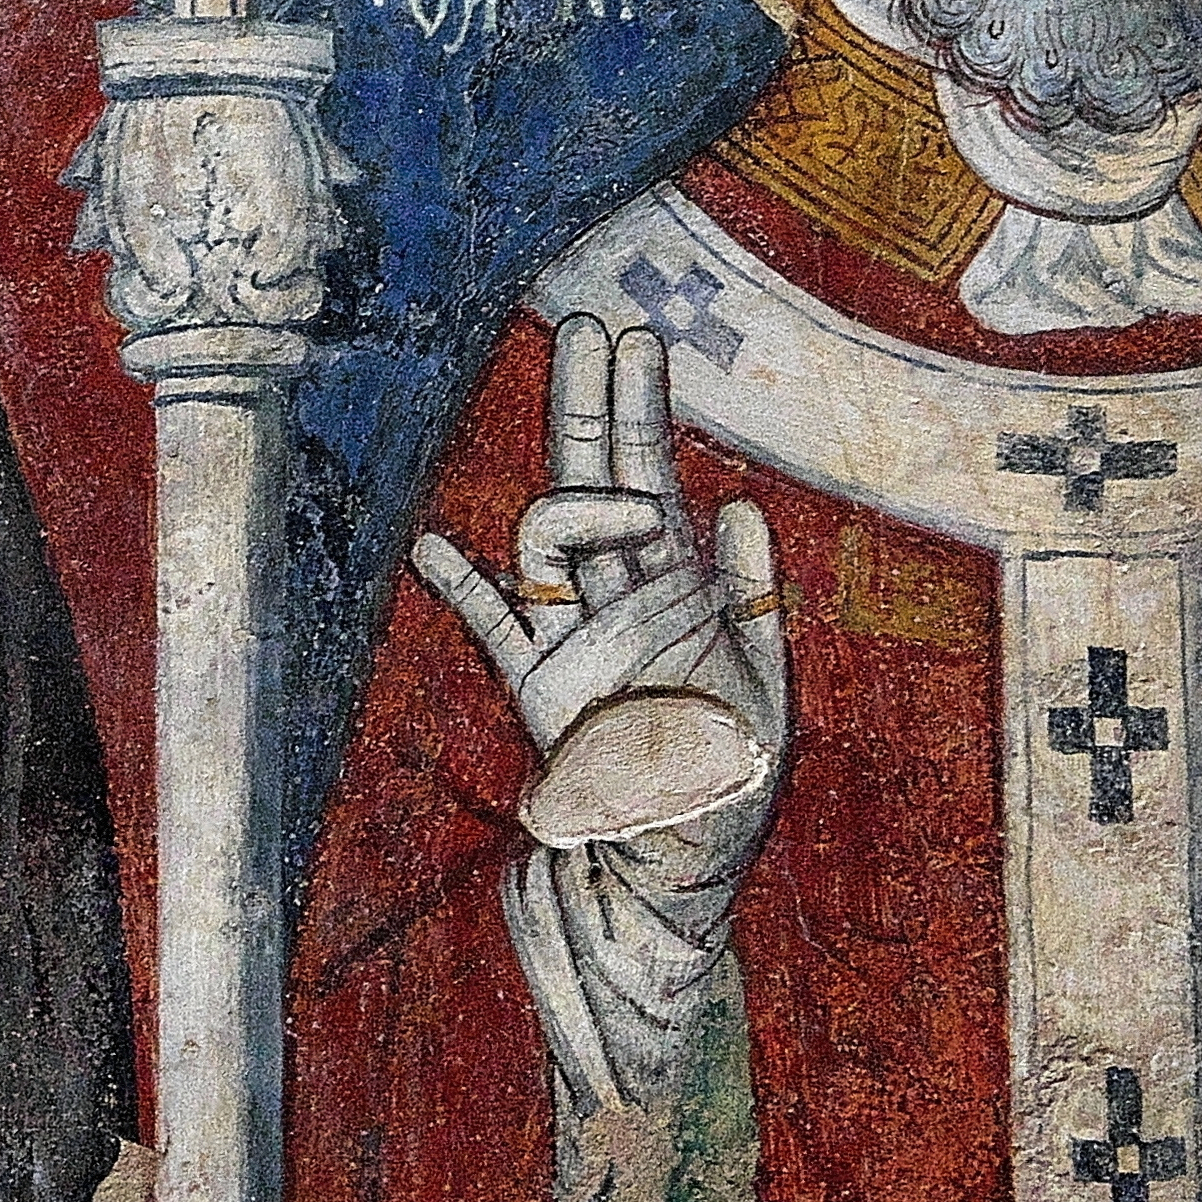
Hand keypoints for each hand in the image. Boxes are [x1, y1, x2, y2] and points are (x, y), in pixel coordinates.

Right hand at [413, 315, 787, 851]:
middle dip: (590, 402)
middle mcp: (619, 600)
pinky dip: (465, 590)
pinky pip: (494, 628)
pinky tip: (434, 549)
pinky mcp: (537, 692)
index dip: (641, 408)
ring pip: (549, 536)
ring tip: (623, 502)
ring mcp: (572, 639)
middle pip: (594, 479)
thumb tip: (737, 502)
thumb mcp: (767, 697)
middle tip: (588, 325)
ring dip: (568, 495)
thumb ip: (751, 602)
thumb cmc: (725, 791)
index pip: (654, 478)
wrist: (674, 876)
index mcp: (680, 593)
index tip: (637, 342)